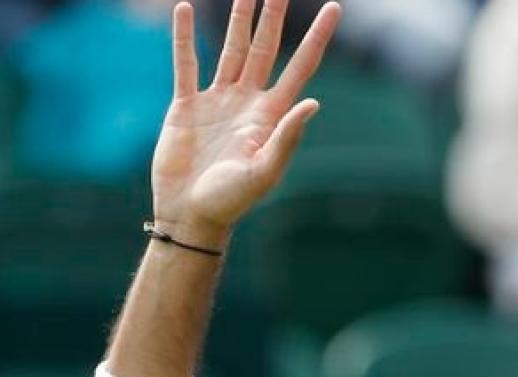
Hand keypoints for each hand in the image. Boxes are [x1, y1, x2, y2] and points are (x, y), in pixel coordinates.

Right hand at [150, 0, 338, 249]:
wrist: (190, 215)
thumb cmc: (231, 202)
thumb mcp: (264, 172)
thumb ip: (287, 137)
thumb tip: (312, 103)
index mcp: (271, 115)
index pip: (300, 67)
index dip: (316, 38)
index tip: (334, 8)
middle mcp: (247, 102)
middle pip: (264, 48)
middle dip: (274, 16)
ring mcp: (217, 101)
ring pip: (229, 49)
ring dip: (236, 19)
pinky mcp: (186, 105)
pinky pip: (186, 64)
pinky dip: (183, 38)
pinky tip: (184, 9)